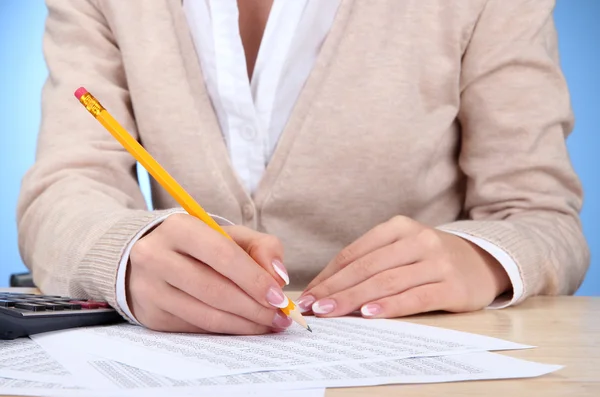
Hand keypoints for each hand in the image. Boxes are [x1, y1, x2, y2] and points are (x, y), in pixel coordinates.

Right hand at [127, 214, 291, 333]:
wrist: (149, 257)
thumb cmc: (198, 246)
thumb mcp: (229, 235)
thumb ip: (261, 247)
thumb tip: (278, 277)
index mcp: (178, 228)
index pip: (222, 255)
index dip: (254, 279)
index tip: (279, 296)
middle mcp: (156, 257)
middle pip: (214, 290)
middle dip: (254, 307)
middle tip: (280, 317)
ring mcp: (150, 289)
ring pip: (205, 315)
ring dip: (244, 324)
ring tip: (269, 325)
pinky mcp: (151, 315)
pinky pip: (196, 328)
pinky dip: (226, 330)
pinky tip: (245, 327)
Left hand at [298, 216, 510, 317]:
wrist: (484, 261)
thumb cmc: (430, 259)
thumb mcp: (402, 249)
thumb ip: (371, 262)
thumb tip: (327, 288)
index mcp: (399, 227)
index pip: (355, 253)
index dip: (328, 275)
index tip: (308, 294)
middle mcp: (418, 239)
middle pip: (366, 267)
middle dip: (335, 289)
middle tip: (311, 307)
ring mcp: (437, 261)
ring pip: (386, 282)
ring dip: (353, 299)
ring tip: (330, 312)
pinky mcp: (453, 286)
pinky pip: (415, 297)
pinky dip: (389, 306)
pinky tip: (368, 314)